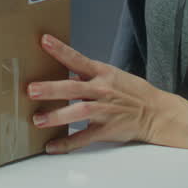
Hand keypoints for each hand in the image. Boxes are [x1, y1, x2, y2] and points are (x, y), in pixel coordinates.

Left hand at [28, 34, 172, 153]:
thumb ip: (87, 75)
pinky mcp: (107, 130)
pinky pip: (84, 138)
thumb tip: (65, 74)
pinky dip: (67, 143)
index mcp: (102, 73)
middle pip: (74, 88)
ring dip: (57, 116)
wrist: (156, 112)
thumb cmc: (131, 91)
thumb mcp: (111, 75)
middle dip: (52, 89)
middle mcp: (102, 90)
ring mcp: (104, 111)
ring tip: (38, 120)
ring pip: (78, 112)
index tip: (44, 41)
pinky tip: (51, 146)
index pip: (78, 59)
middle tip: (31, 90)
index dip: (61, 50)